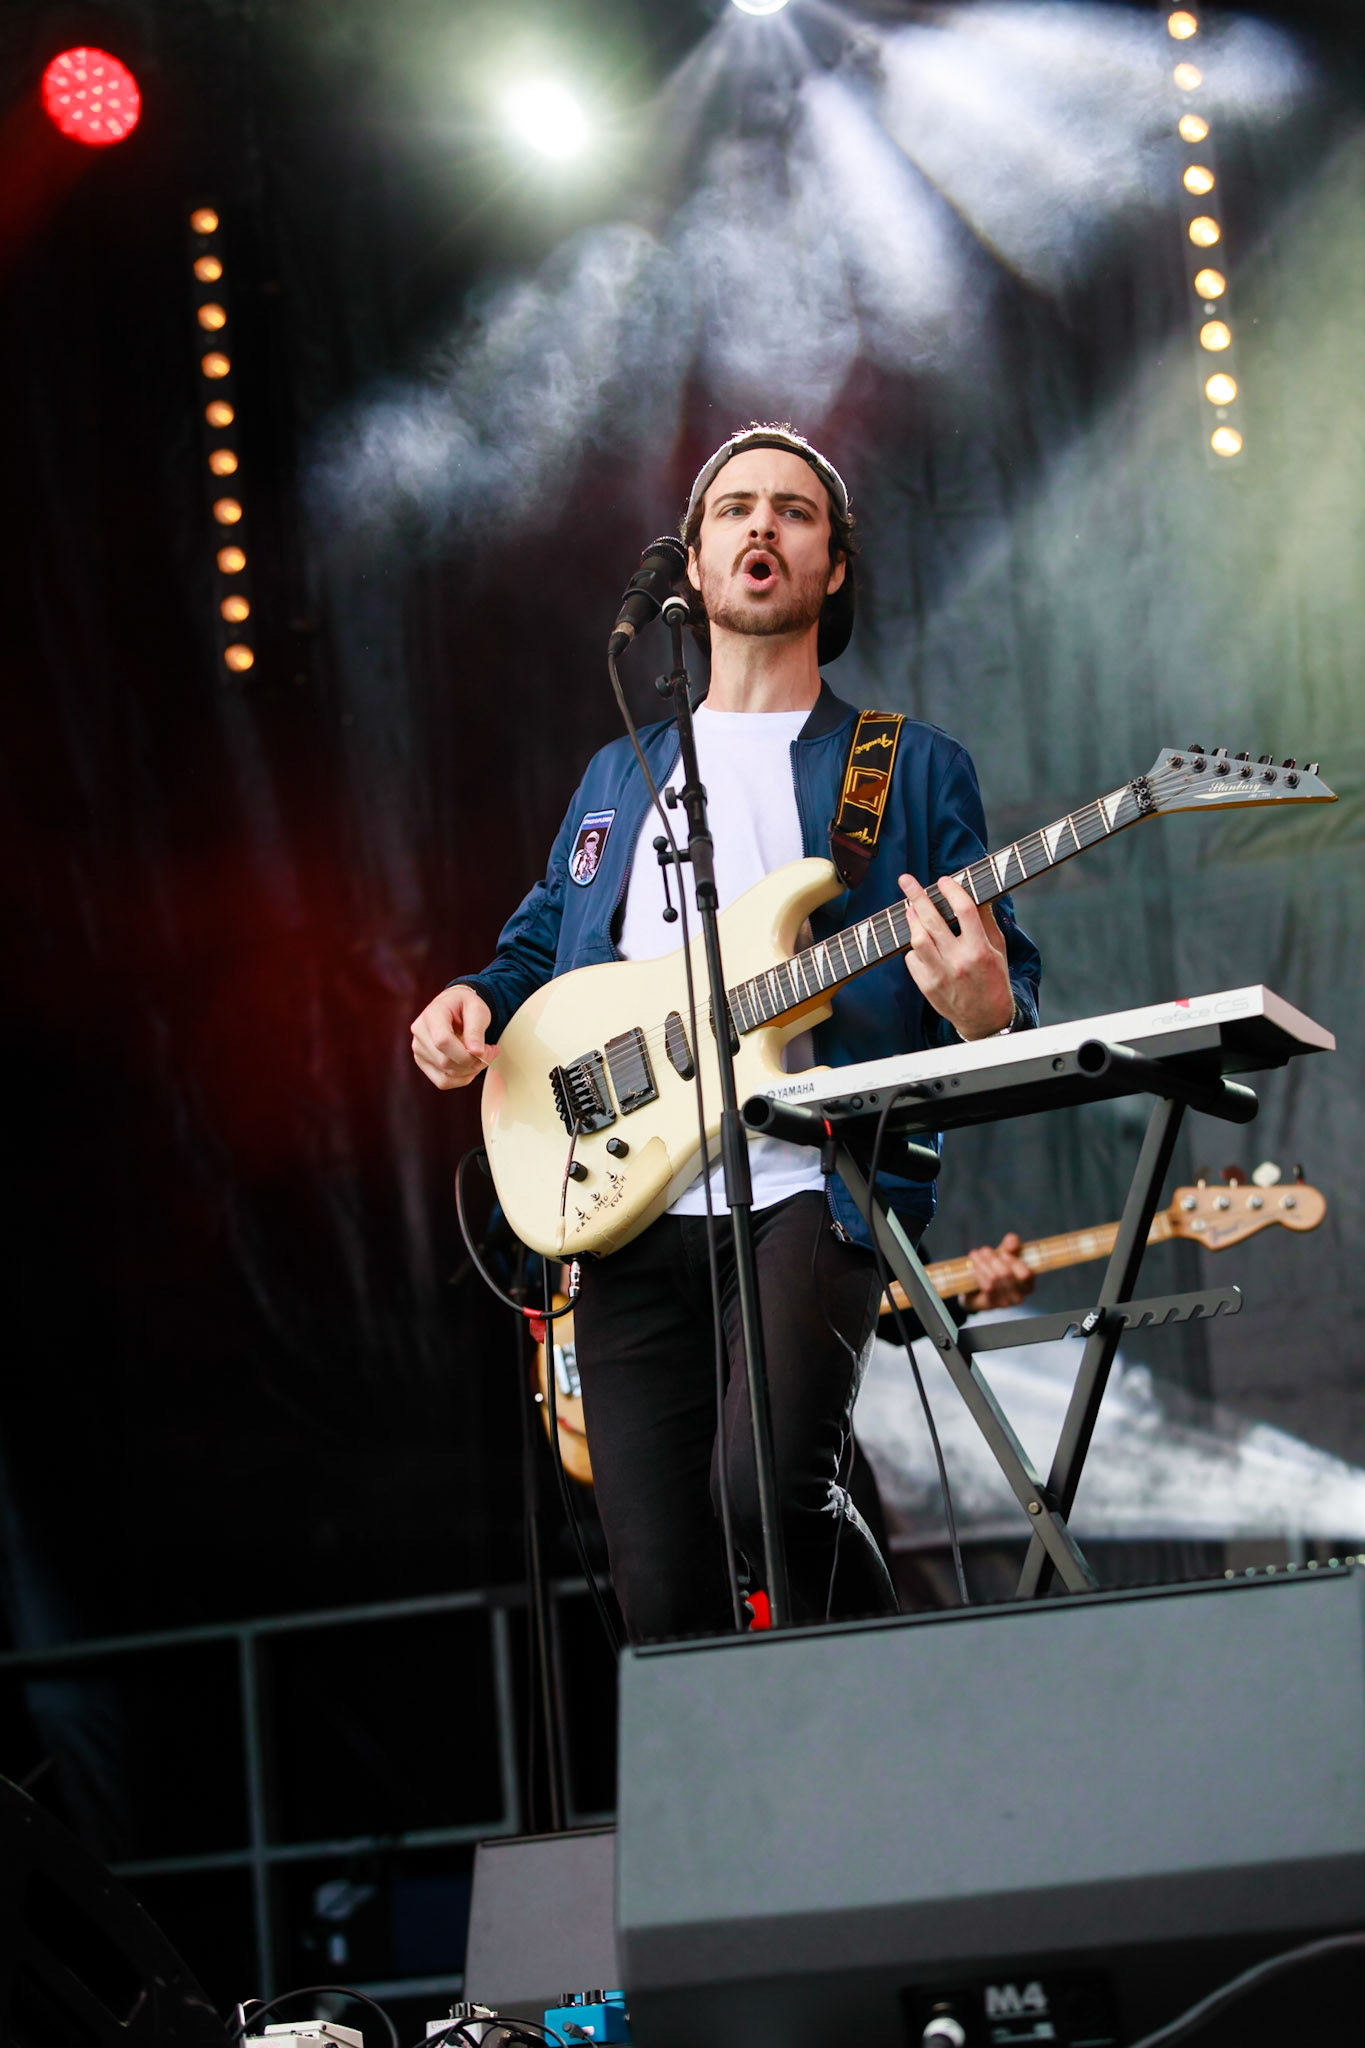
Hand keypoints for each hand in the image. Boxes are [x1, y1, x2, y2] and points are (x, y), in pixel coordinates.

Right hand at [411, 985, 496, 1089]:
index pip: (443, 1041)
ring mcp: (418, 1050)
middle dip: (473, 1062)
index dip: (466, 1053)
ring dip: (470, 1071)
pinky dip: (462, 1078)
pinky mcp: (423, 1062)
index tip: (487, 1049)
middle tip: (490, 1051)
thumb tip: (476, 1052)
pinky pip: (443, 1081)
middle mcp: (420, 1033)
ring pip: (446, 1074)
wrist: (453, 1006)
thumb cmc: (465, 1006)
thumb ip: (476, 1030)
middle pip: (446, 1061)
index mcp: (432, 1015)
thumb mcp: (477, 1009)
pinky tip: (471, 1066)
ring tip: (482, 1056)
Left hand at [899, 871, 1013, 1040]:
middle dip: (917, 896)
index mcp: (980, 950)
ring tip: (910, 909)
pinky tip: (921, 944)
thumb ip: (985, 922)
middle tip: (906, 880)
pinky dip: (914, 947)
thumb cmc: (994, 980)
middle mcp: (958, 961)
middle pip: (932, 920)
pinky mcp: (926, 986)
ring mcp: (940, 975)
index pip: (964, 910)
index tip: (943, 880)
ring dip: (912, 920)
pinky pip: (912, 958)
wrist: (985, 1019)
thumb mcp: (998, 950)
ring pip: (917, 939)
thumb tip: (974, 894)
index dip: (952, 890)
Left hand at [959, 1231, 1034, 1315]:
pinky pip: (984, 1286)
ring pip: (994, 1279)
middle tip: (985, 1250)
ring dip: (982, 1263)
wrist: (977, 1290)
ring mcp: (1004, 1303)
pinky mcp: (989, 1304)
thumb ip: (1011, 1246)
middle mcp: (1019, 1296)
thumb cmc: (996, 1269)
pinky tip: (973, 1266)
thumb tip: (1012, 1240)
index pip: (1026, 1274)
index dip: (1014, 1262)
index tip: (1003, 1253)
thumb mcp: (1005, 1255)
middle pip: (1006, 1274)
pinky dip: (978, 1272)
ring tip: (975, 1254)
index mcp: (1028, 1285)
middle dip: (993, 1258)